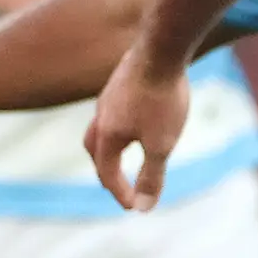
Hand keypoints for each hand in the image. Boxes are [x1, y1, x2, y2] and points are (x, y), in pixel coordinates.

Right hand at [84, 57, 191, 211]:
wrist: (162, 48)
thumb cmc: (162, 99)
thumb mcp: (162, 144)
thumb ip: (151, 176)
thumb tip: (143, 208)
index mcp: (107, 135)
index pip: (107, 173)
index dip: (121, 193)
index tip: (134, 207)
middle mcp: (101, 116)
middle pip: (94, 150)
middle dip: (105, 171)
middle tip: (117, 185)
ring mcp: (109, 96)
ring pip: (102, 127)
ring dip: (110, 146)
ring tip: (124, 152)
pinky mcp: (122, 81)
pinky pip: (114, 110)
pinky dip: (121, 125)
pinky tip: (138, 118)